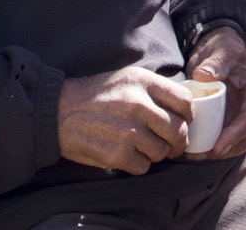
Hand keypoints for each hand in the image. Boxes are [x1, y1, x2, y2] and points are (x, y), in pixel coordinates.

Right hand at [58, 66, 192, 173]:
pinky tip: (129, 155)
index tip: (184, 121)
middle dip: (178, 141)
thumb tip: (184, 106)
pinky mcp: (115, 154)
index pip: (185, 100)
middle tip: (172, 144)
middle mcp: (138, 105)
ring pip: (162, 151)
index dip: (189, 115)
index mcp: (143, 82)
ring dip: (157, 154)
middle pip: (178, 130)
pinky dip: (139, 165)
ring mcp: (127, 131)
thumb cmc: (95, 95)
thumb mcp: (127, 77)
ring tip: (145, 148)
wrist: (56, 112)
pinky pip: (143, 167)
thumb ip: (155, 89)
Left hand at [184, 26, 245, 159]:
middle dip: (226, 148)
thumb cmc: (223, 48)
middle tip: (203, 154)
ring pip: (236, 141)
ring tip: (195, 154)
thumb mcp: (222, 51)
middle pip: (245, 135)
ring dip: (217, 151)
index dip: (236, 134)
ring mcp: (241, 113)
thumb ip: (215, 63)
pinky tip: (194, 149)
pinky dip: (210, 145)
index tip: (218, 147)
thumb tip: (202, 76)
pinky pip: (223, 137)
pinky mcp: (229, 118)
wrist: (218, 50)